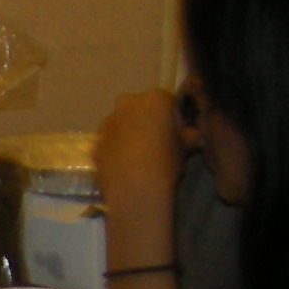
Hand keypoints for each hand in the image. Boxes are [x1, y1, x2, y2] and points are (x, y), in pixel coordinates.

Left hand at [93, 85, 183, 249]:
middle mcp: (128, 103)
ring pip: (122, 123)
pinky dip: (116, 148)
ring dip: (130, 133)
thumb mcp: (185, 148)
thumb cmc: (165, 162)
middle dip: (148, 121)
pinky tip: (124, 165)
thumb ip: (189, 135)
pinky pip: (109, 140)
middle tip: (157, 144)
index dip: (174, 118)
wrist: (134, 189)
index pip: (168, 102)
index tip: (177, 135)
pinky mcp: (95, 141)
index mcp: (154, 99)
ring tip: (139, 157)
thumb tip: (193, 134)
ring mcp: (108, 121)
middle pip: (141, 109)